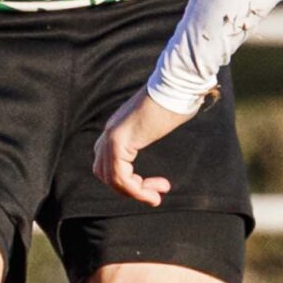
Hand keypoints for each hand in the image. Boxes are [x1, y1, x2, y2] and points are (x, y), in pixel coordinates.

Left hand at [93, 87, 197, 205]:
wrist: (176, 85)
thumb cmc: (175, 100)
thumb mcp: (158, 122)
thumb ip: (152, 132)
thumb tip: (162, 134)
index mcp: (117, 129)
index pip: (109, 165)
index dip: (129, 181)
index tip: (157, 185)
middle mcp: (109, 133)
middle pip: (106, 174)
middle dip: (130, 190)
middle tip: (156, 195)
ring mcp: (112, 136)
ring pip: (112, 179)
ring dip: (135, 193)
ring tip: (156, 197)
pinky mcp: (119, 141)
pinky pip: (120, 176)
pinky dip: (136, 190)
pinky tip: (153, 192)